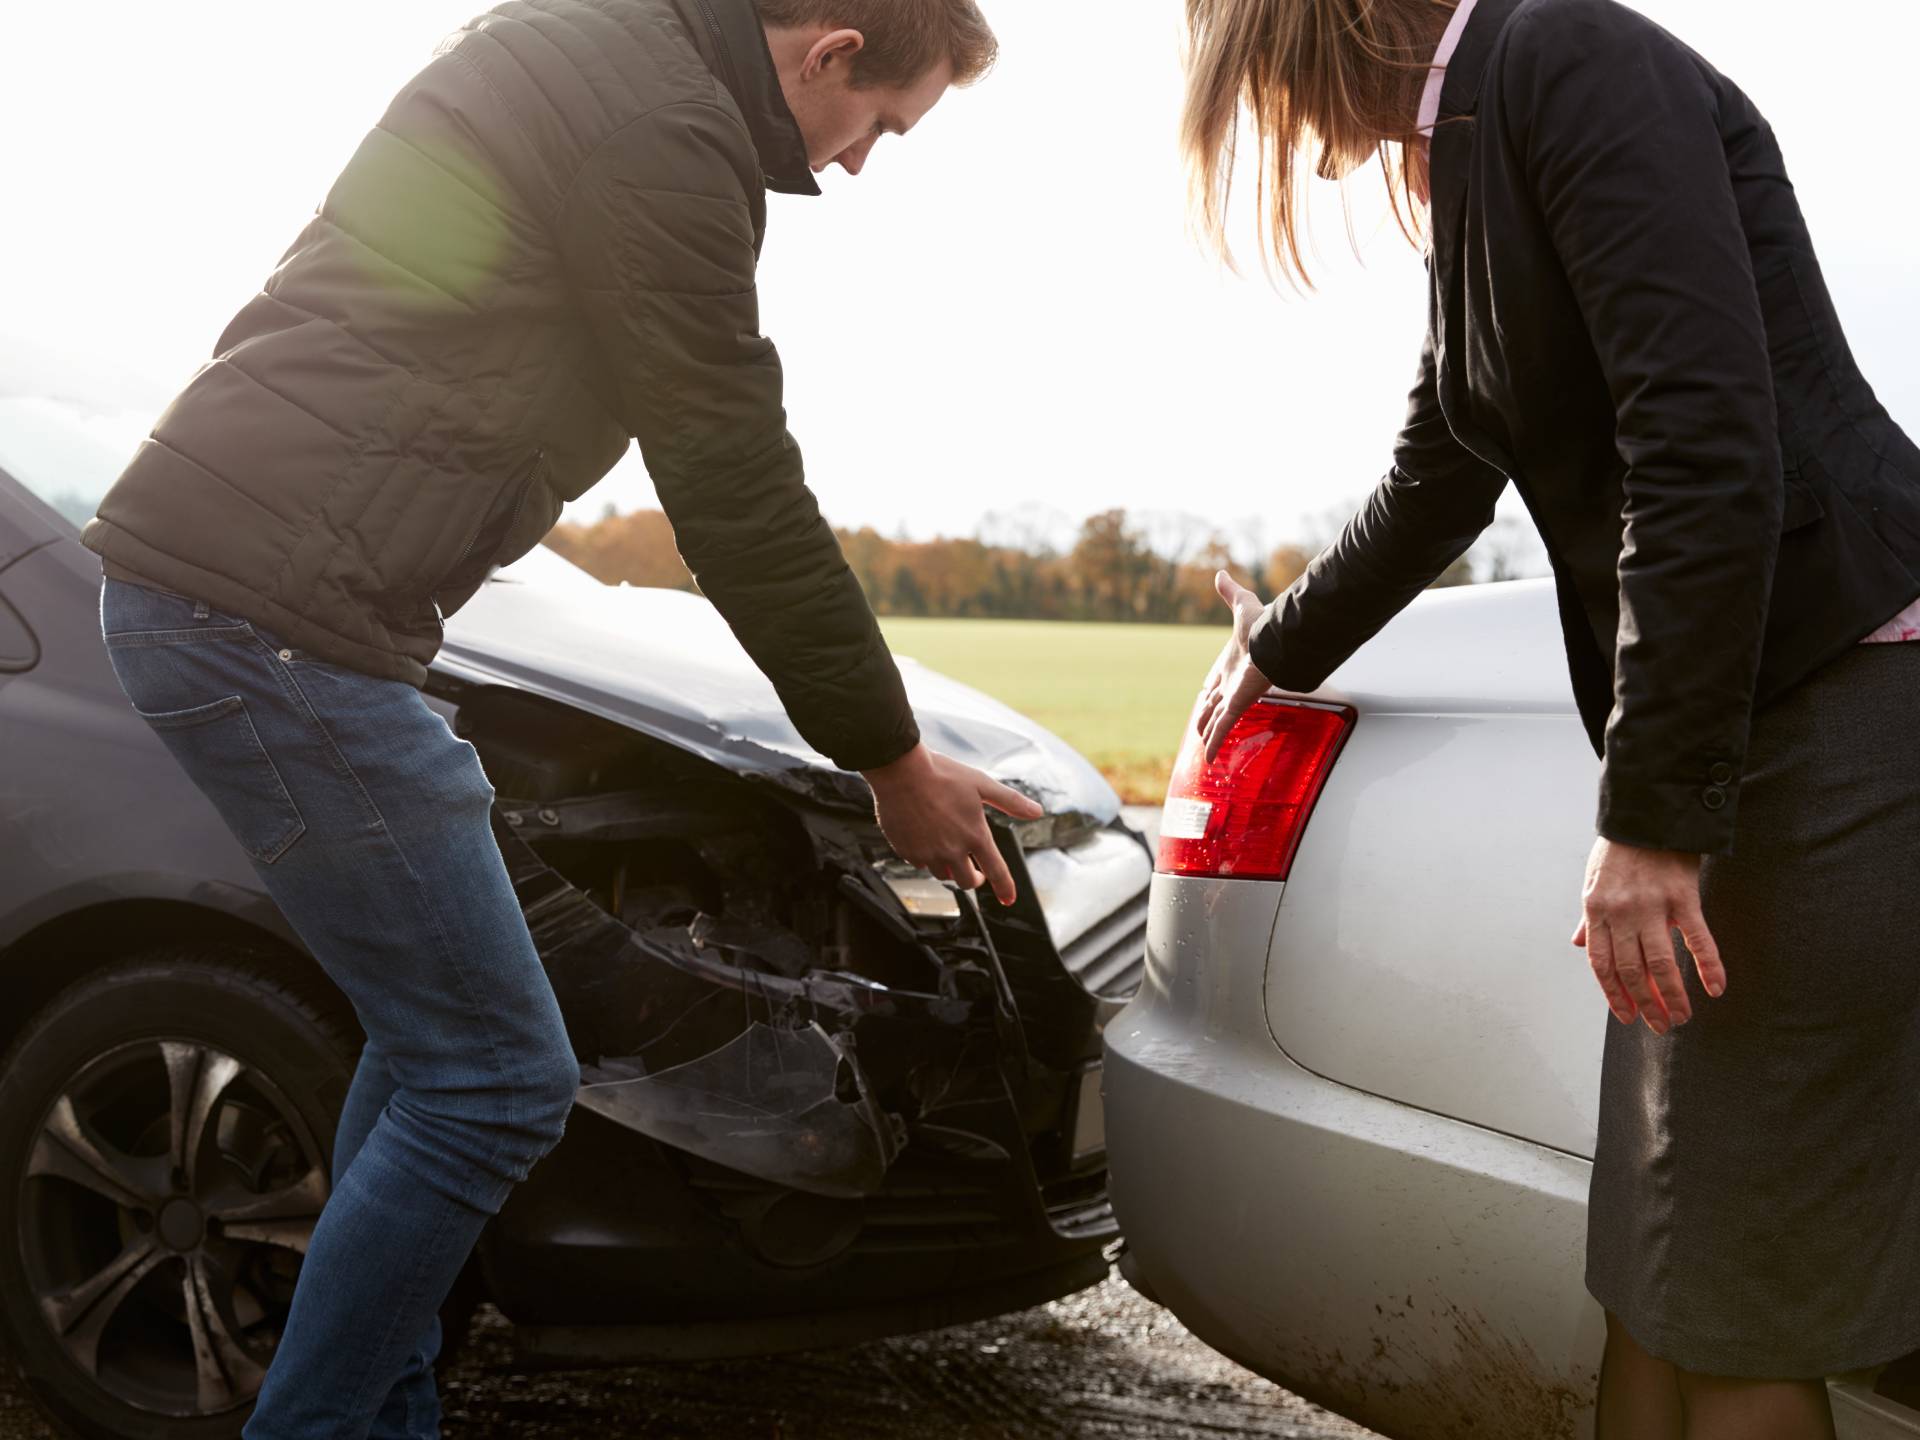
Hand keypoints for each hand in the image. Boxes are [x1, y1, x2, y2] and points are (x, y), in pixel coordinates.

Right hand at [862, 743, 1044, 905]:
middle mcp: (952, 850)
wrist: (901, 772)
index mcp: (975, 835)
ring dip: (949, 867)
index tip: (1008, 899)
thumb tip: (1037, 811)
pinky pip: (920, 864)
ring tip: (946, 846)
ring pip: (942, 874)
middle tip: (973, 870)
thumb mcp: (982, 784)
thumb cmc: (942, 774)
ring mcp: (928, 854)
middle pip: (966, 882)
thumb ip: (1011, 801)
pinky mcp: (907, 852)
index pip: (996, 871)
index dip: (1005, 888)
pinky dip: (926, 857)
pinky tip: (925, 837)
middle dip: (973, 878)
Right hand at [1194, 570, 1274, 763]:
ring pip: (1214, 719)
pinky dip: (1213, 745)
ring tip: (1201, 744)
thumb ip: (1230, 592)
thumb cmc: (1263, 625)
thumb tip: (1219, 573)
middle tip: (1199, 724)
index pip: (1216, 680)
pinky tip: (1209, 760)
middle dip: (1205, 714)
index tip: (1206, 694)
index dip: (1210, 688)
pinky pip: (1221, 729)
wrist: (1277, 641)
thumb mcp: (1242, 605)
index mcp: (1230, 662)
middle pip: (1213, 703)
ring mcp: (1233, 696)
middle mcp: (1231, 682)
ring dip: (1206, 732)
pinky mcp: (1236, 706)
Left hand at [1571, 837, 1725, 1033]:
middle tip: (1659, 1026)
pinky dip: (1708, 966)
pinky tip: (1716, 988)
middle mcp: (1621, 912)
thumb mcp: (1593, 880)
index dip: (1613, 993)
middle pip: (1631, 970)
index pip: (1601, 963)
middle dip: (1645, 1003)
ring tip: (1681, 1017)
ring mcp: (1652, 905)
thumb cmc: (1619, 850)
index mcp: (1596, 910)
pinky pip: (1697, 938)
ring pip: (1660, 963)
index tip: (1627, 1016)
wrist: (1648, 814)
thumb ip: (1589, 917)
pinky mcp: (1683, 897)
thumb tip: (1579, 945)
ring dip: (1672, 996)